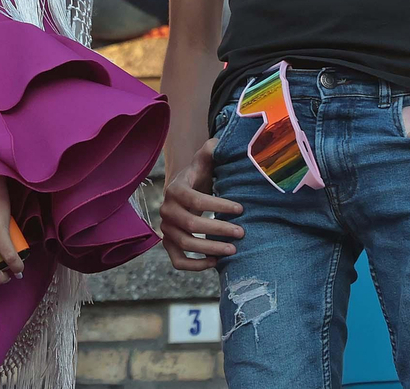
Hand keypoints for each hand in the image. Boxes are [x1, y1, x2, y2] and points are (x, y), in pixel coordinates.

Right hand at [160, 138, 243, 271]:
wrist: (185, 188)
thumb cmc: (200, 174)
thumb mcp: (205, 159)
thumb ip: (211, 149)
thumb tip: (220, 144)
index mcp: (175, 189)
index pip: (196, 200)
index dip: (218, 206)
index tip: (241, 209)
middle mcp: (166, 210)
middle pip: (191, 224)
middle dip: (218, 229)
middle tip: (242, 232)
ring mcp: (166, 229)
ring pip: (185, 244)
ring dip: (210, 248)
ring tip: (234, 249)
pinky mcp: (169, 244)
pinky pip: (178, 261)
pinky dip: (195, 265)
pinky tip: (215, 262)